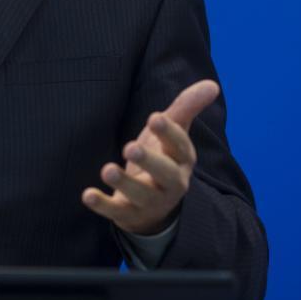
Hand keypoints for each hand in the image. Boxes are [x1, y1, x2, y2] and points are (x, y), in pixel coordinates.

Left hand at [81, 79, 219, 235]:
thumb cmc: (163, 158)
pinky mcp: (130, 214)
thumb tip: (212, 85)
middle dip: (149, 161)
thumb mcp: (173, 133)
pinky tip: (87, 195)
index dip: (168, 133)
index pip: (179, 146)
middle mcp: (171, 183)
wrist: (156, 206)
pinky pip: (117, 212)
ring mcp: (151, 201)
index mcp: (182, 160)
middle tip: (129, 147)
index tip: (154, 117)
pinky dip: (103, 205)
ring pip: (140, 194)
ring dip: (124, 183)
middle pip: (165, 174)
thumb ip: (186, 107)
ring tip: (107, 170)